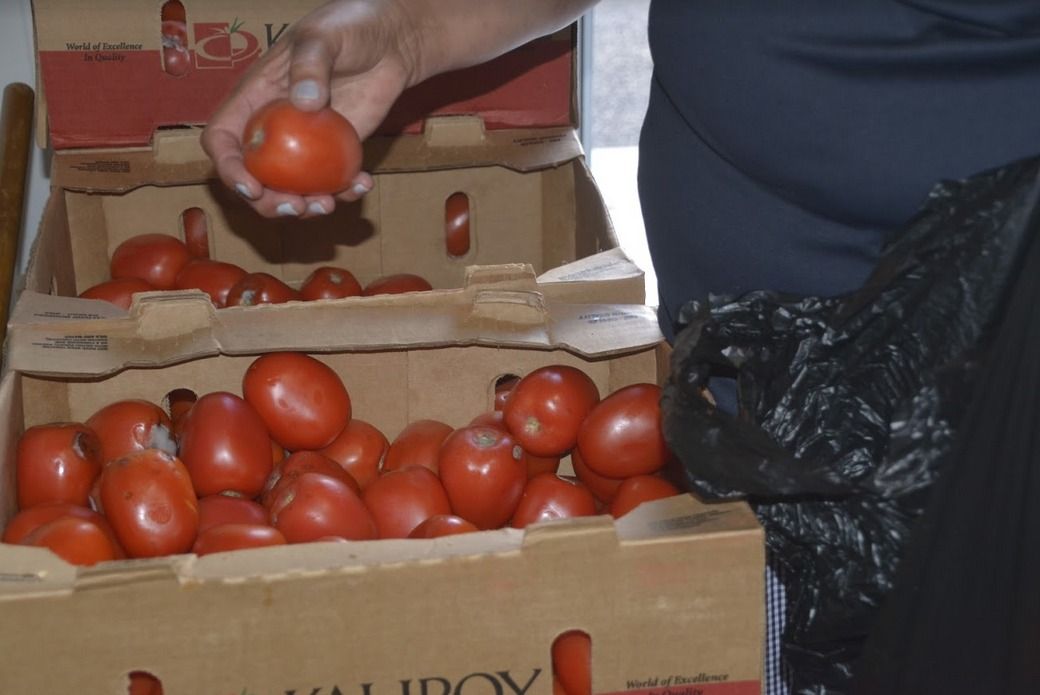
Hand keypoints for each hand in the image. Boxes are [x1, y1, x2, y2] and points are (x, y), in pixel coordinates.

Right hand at [201, 0, 416, 218]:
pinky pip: (332, 182)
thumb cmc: (348, 27)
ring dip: (305, 207)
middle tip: (295, 207)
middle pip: (253, 176)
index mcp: (254, 98)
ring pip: (291, 188)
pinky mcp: (335, 152)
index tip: (251, 188)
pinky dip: (344, 192)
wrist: (389, 41)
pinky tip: (362, 185)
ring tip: (329, 205)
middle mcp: (273, 126)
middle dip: (267, 202)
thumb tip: (305, 103)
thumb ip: (311, 65)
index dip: (229, 168)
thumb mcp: (323, 36)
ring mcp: (304, 144)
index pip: (223, 138)